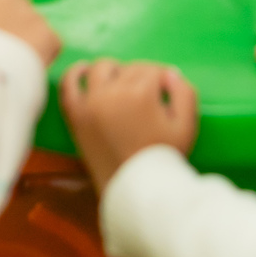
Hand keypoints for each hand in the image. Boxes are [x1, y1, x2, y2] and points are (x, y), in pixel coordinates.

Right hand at [0, 0, 61, 66]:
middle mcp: (10, 0)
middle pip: (18, 3)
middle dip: (15, 21)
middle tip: (5, 46)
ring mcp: (32, 16)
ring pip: (34, 24)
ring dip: (29, 37)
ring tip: (15, 61)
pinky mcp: (49, 36)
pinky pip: (51, 41)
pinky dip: (44, 52)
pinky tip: (30, 66)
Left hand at [61, 60, 197, 193]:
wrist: (133, 188)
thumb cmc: (162, 156)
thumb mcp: (187, 125)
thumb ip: (184, 92)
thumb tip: (168, 73)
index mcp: (141, 93)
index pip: (153, 70)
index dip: (162, 80)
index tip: (165, 93)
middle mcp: (113, 92)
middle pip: (130, 68)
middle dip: (143, 77)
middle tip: (148, 98)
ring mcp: (90, 102)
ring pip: (102, 68)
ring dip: (114, 71)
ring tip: (122, 84)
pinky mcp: (76, 114)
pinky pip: (69, 84)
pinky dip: (75, 73)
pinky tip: (85, 70)